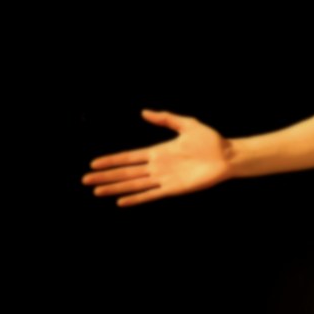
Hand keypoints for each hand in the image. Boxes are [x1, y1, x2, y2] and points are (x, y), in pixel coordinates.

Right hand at [83, 109, 231, 206]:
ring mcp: (164, 178)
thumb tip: (144, 112)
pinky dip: (137, 198)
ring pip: (134, 185)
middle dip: (106, 176)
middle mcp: (158, 166)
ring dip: (116, 188)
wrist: (227, 155)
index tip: (94, 163)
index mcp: (158, 152)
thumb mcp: (187, 124)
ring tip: (97, 191)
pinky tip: (122, 201)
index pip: (129, 157)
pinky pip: (152, 195)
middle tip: (86, 180)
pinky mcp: (174, 189)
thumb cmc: (210, 140)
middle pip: (126, 173)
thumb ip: (166, 119)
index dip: (112, 160)